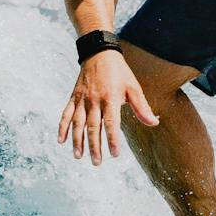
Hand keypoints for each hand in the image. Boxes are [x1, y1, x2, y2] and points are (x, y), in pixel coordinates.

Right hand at [57, 50, 158, 164]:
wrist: (99, 52)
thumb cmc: (119, 72)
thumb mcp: (133, 87)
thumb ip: (141, 107)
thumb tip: (154, 123)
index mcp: (111, 98)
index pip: (111, 123)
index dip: (113, 139)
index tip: (115, 154)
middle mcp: (94, 100)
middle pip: (93, 127)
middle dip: (94, 146)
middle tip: (97, 162)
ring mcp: (82, 99)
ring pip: (77, 123)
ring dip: (77, 141)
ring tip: (78, 156)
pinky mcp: (73, 97)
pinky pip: (66, 114)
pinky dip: (62, 127)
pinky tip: (61, 140)